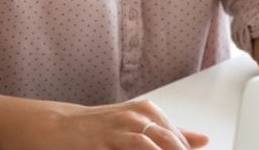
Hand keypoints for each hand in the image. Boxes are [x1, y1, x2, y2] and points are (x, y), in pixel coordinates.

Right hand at [28, 99, 209, 149]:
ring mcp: (117, 131)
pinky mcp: (101, 143)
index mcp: (147, 112)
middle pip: (170, 144)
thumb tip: (202, 140)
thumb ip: (170, 133)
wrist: (55, 127)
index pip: (179, 141)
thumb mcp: (137, 124)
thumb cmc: (97, 127)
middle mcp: (135, 118)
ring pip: (151, 146)